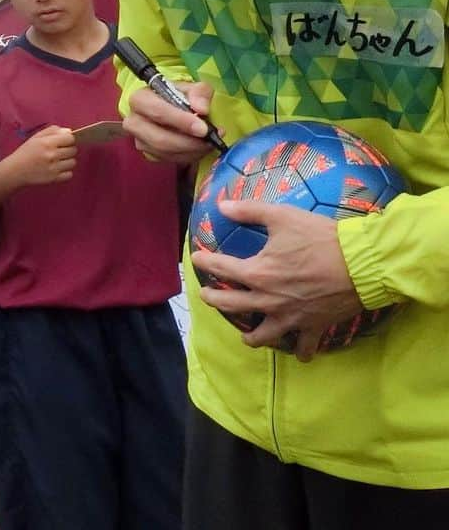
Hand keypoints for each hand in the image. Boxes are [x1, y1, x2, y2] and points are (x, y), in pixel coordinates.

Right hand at [12, 125, 76, 186]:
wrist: (15, 170)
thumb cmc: (26, 152)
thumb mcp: (36, 137)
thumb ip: (53, 131)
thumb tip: (69, 131)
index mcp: (47, 142)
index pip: (70, 138)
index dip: (68, 139)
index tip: (63, 142)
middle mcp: (52, 155)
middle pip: (73, 150)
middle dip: (68, 149)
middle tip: (59, 152)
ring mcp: (54, 168)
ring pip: (73, 162)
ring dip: (67, 161)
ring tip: (58, 161)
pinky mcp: (54, 179)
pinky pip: (70, 174)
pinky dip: (65, 172)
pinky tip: (57, 169)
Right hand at [124, 82, 221, 161]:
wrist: (172, 108)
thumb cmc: (178, 96)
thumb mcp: (191, 88)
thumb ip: (199, 93)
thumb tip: (202, 109)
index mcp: (140, 99)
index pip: (157, 111)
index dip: (180, 121)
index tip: (203, 128)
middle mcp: (134, 121)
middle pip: (159, 139)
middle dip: (188, 142)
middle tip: (210, 139)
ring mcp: (140, 140)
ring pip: (166, 152)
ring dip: (192, 150)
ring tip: (209, 142)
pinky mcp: (148, 153)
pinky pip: (170, 159)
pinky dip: (189, 156)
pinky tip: (201, 147)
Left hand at [191, 200, 362, 361]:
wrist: (362, 263)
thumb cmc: (320, 237)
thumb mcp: (281, 216)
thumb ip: (249, 211)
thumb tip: (222, 206)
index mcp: (258, 272)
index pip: (222, 268)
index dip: (205, 262)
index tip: (196, 258)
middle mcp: (269, 300)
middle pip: (232, 305)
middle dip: (214, 300)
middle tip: (206, 296)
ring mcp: (290, 317)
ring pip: (262, 336)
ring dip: (250, 337)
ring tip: (245, 336)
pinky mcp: (313, 327)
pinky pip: (302, 347)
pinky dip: (298, 351)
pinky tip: (295, 351)